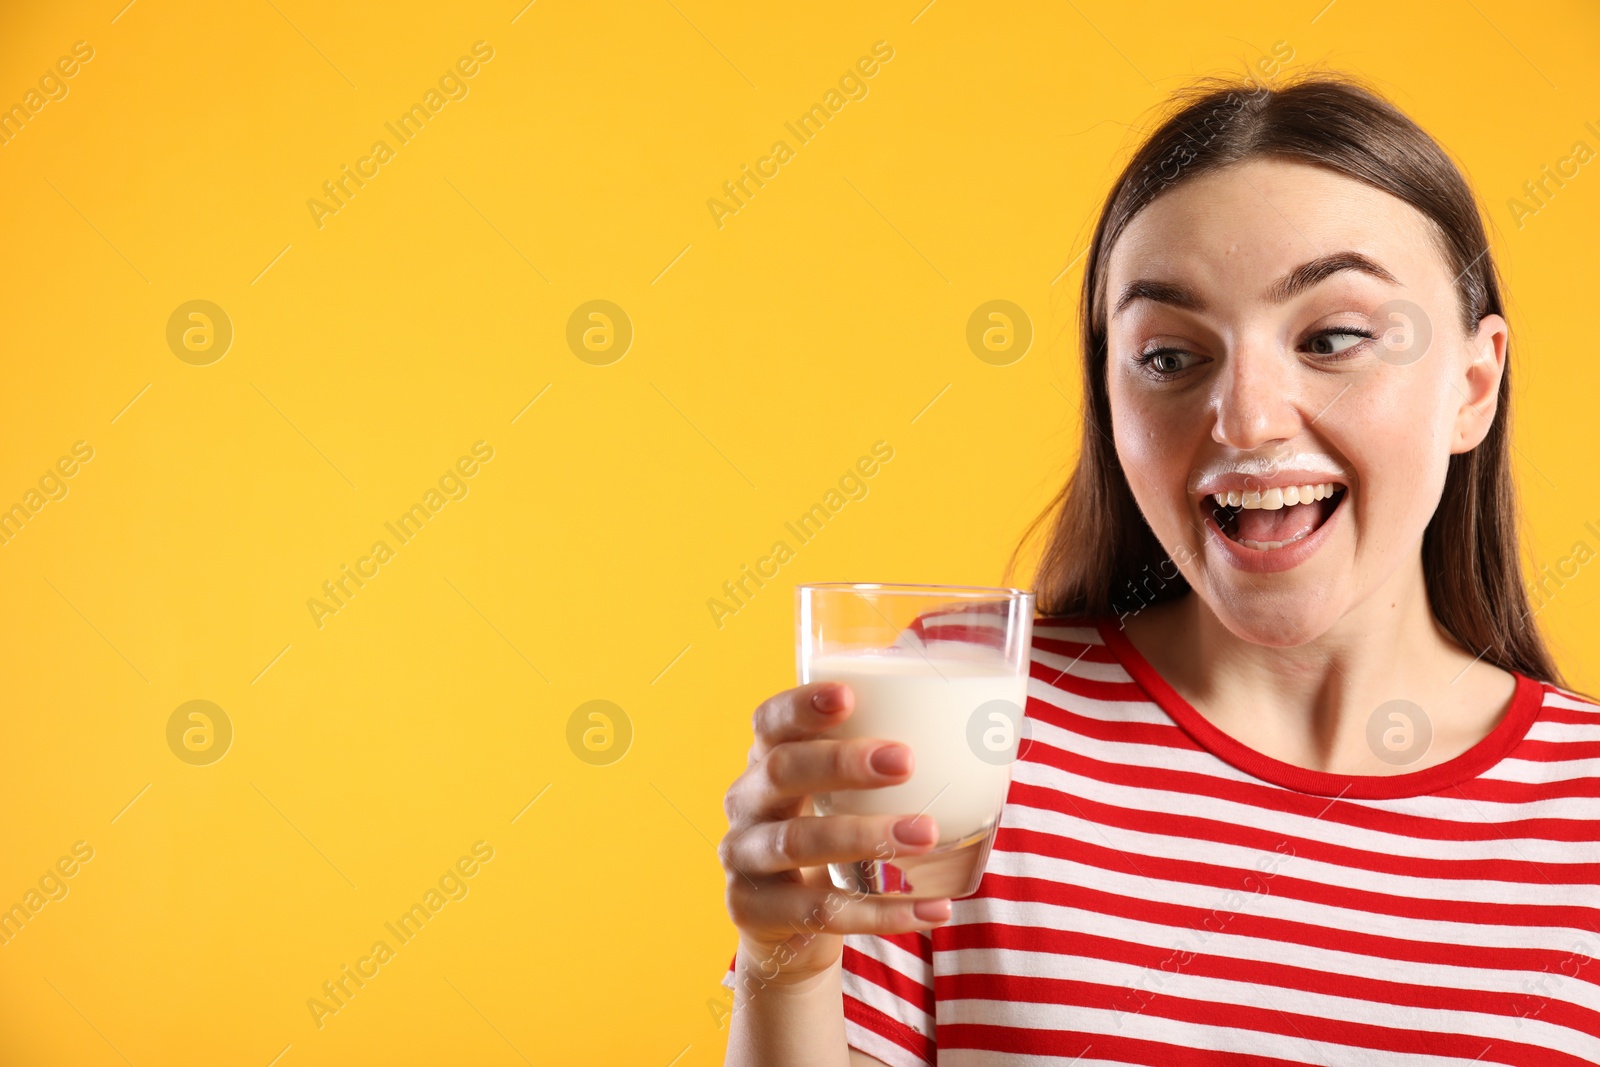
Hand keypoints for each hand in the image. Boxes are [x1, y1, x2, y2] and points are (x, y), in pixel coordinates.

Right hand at [719, 680, 951, 987]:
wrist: (784, 925)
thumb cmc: (830, 834)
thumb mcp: (840, 793)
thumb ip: (882, 760)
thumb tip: (990, 730)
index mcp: (765, 759)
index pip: (770, 721)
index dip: (802, 705)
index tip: (850, 695)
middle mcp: (745, 803)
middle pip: (782, 771)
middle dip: (843, 762)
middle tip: (905, 760)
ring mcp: (743, 858)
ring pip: (799, 844)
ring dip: (866, 835)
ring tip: (927, 833)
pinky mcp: (755, 911)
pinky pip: (822, 912)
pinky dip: (884, 912)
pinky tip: (936, 909)